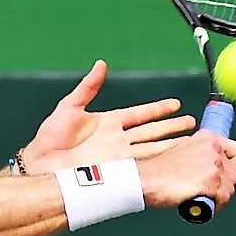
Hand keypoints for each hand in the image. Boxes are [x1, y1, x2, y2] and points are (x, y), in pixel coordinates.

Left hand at [20, 60, 195, 173]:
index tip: (175, 104)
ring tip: (192, 141)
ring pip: (153, 148)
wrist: (42, 165)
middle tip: (193, 124)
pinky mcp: (118, 170)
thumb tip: (100, 64)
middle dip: (173, 128)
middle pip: (152, 132)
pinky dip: (160, 162)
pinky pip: (143, 164)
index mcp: (108, 123)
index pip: (140, 114)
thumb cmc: (51, 137)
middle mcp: (118, 140)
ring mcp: (120, 156)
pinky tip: (174, 160)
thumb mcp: (70, 106)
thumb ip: (88, 87)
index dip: (158, 109)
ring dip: (172, 145)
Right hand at [137, 130, 235, 210]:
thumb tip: (213, 165)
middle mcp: (212, 148)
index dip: (232, 165)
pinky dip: (215, 206)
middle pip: (235, 172)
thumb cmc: (158, 170)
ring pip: (230, 187)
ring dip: (219, 197)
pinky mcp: (211, 181)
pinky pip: (223, 199)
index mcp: (206, 137)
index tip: (226, 173)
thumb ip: (200, 153)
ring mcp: (213, 164)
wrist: (147, 179)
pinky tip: (202, 206)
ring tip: (204, 200)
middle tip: (210, 191)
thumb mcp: (182, 150)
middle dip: (225, 184)